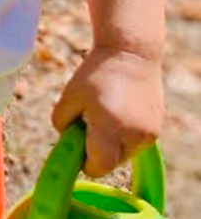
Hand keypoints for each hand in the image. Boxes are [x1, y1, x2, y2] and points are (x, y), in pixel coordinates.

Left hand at [51, 45, 163, 177]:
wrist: (130, 52)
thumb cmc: (96, 72)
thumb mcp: (70, 95)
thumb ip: (62, 124)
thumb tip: (68, 143)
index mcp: (111, 127)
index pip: (99, 166)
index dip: (85, 161)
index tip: (77, 146)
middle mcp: (134, 135)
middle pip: (112, 162)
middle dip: (98, 150)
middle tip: (89, 122)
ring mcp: (149, 134)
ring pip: (125, 153)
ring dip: (112, 142)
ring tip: (106, 112)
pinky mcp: (157, 129)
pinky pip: (136, 143)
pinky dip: (125, 134)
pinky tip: (119, 110)